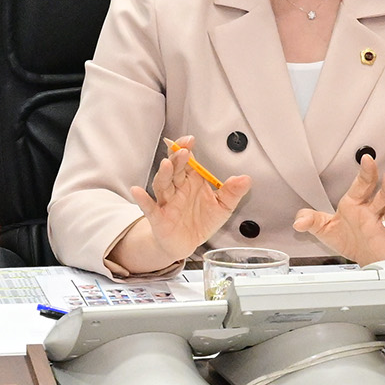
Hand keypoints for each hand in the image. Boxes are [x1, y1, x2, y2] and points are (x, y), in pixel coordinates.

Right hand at [126, 137, 252, 266]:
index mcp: (191, 181)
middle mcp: (176, 188)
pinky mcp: (159, 218)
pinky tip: (137, 192)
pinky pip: (149, 208)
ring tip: (167, 164)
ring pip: (162, 184)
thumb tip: (246, 178)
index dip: (185, 149)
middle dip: (177, 159)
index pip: (186, 161)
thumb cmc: (201, 221)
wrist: (186, 244)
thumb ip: (232, 192)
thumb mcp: (222, 207)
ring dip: (164, 174)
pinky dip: (143, 200)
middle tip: (184, 150)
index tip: (190, 140)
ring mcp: (166, 202)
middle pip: (174, 170)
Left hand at [293, 154, 384, 264]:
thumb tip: (299, 220)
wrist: (361, 259)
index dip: (367, 172)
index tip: (367, 160)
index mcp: (357, 204)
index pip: (363, 185)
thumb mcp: (325, 229)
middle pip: (383, 196)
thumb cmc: (349, 238)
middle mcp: (373, 213)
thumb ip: (312, 220)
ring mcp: (384, 228)